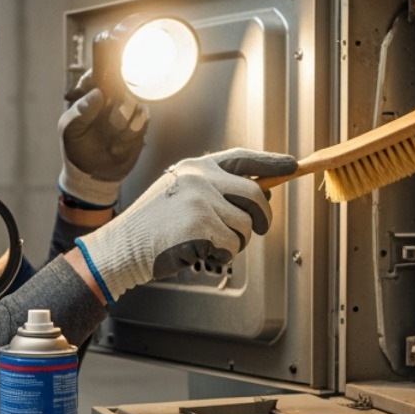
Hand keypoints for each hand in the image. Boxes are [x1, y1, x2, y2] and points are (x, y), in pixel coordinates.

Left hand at [58, 83, 148, 208]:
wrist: (93, 174)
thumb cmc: (76, 148)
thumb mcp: (70, 130)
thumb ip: (81, 111)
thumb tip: (98, 93)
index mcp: (89, 94)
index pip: (99, 72)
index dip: (105, 73)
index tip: (105, 86)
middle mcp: (110, 97)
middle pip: (123, 84)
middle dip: (116, 106)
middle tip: (108, 122)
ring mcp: (126, 109)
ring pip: (134, 103)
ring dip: (122, 124)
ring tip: (110, 140)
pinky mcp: (139, 123)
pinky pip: (143, 120)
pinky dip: (130, 135)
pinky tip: (118, 146)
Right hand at [74, 148, 296, 300]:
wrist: (123, 247)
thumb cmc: (153, 226)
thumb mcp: (180, 193)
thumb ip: (214, 189)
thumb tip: (259, 193)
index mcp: (196, 168)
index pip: (243, 158)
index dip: (270, 162)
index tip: (291, 165)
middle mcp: (200, 179)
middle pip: (254, 195)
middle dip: (261, 217)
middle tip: (258, 229)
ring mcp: (201, 202)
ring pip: (245, 226)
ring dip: (236, 241)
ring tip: (209, 243)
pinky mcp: (202, 227)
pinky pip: (232, 246)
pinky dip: (222, 255)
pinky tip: (200, 252)